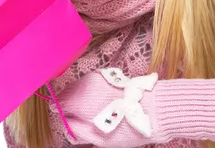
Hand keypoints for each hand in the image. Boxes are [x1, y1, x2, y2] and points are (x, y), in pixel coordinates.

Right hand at [53, 69, 169, 147]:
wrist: (154, 109)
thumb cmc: (127, 128)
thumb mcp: (101, 139)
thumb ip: (79, 131)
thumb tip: (66, 126)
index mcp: (81, 102)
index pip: (60, 103)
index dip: (61, 112)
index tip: (66, 118)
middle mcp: (86, 86)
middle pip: (68, 92)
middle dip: (69, 103)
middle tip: (77, 117)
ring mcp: (96, 78)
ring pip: (78, 86)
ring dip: (78, 96)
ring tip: (89, 110)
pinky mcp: (106, 75)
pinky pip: (89, 82)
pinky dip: (88, 90)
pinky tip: (98, 100)